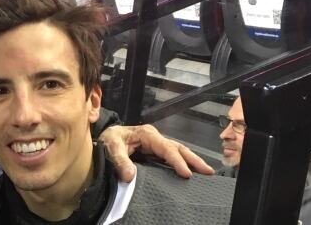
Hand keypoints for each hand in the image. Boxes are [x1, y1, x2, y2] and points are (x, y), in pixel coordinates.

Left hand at [99, 124, 213, 181]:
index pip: (166, 148)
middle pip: (178, 148)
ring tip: (206, 172)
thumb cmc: (108, 140)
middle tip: (207, 171)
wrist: (103, 138)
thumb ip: (119, 160)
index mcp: (147, 134)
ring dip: (191, 161)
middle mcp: (155, 138)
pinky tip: (191, 171)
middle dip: (193, 159)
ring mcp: (156, 145)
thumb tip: (130, 175)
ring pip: (178, 152)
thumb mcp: (111, 147)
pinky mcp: (155, 153)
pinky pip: (171, 157)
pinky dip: (182, 163)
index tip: (186, 173)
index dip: (176, 161)